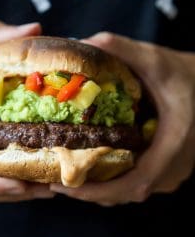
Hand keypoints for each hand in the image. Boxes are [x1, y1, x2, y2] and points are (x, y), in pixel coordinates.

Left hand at [50, 32, 194, 205]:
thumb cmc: (191, 76)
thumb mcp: (158, 61)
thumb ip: (123, 49)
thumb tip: (82, 43)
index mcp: (173, 147)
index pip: (133, 185)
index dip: (96, 192)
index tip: (65, 186)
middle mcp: (174, 169)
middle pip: (125, 193)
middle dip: (89, 191)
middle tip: (56, 180)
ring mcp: (173, 172)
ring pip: (130, 190)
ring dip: (99, 188)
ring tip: (68, 174)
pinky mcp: (168, 168)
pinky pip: (136, 182)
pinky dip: (112, 180)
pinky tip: (92, 166)